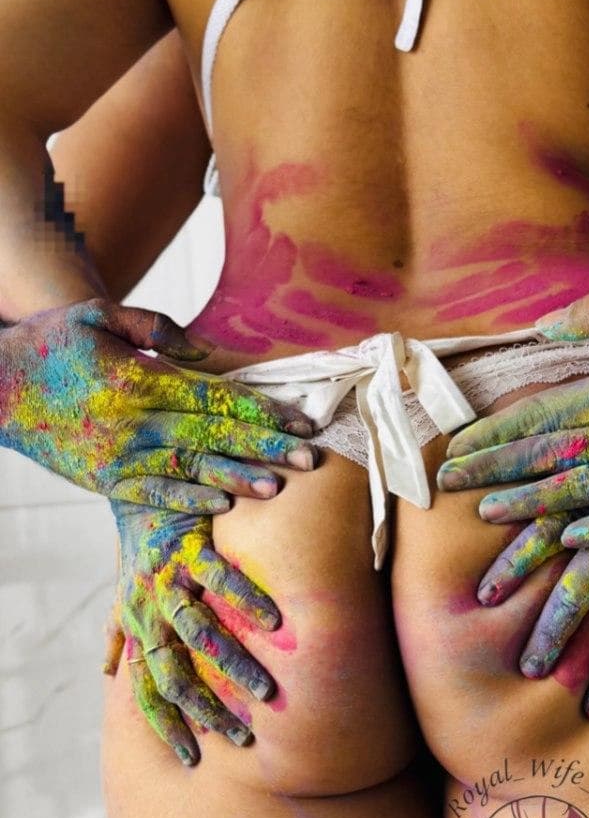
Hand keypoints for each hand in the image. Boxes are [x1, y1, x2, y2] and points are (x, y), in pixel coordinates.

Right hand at [0, 298, 315, 511]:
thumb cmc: (49, 344)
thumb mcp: (97, 314)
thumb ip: (154, 325)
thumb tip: (203, 349)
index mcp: (139, 378)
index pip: (215, 396)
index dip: (262, 408)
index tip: (300, 418)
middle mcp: (133, 420)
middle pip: (213, 435)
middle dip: (265, 446)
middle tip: (311, 456)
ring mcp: (118, 455)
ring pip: (190, 468)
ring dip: (237, 477)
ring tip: (277, 486)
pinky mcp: (103, 479)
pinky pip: (153, 493)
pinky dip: (188, 499)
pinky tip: (223, 503)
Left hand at [110, 502, 278, 764]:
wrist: (133, 480)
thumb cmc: (137, 540)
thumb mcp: (124, 589)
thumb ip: (117, 629)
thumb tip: (106, 668)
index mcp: (136, 626)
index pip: (148, 691)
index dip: (167, 726)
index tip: (194, 758)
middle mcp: (148, 610)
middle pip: (174, 675)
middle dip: (209, 712)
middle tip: (245, 737)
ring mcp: (168, 580)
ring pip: (200, 635)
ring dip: (234, 668)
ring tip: (267, 693)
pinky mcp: (189, 547)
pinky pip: (220, 580)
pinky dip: (248, 602)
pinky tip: (276, 621)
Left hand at [437, 280, 588, 545]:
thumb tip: (543, 327)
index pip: (539, 414)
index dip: (491, 433)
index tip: (454, 447)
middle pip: (547, 455)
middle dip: (492, 470)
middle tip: (448, 484)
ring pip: (583, 490)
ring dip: (531, 503)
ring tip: (487, 512)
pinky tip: (572, 537)